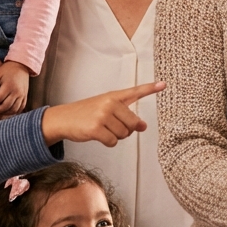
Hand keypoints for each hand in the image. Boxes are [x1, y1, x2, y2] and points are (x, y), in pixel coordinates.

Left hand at [0, 60, 29, 113]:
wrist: (22, 66)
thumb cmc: (8, 69)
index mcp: (9, 85)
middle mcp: (17, 91)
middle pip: (6, 106)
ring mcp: (22, 95)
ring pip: (13, 109)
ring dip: (5, 112)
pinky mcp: (25, 97)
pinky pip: (20, 108)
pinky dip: (14, 112)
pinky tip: (7, 111)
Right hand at [40, 81, 165, 146]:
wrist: (63, 118)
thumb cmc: (86, 114)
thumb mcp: (105, 108)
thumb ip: (125, 115)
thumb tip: (143, 126)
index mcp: (113, 96)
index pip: (135, 91)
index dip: (150, 88)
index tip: (164, 84)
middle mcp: (109, 103)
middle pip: (133, 123)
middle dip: (126, 130)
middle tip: (112, 126)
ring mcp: (102, 115)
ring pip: (123, 134)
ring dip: (115, 136)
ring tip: (102, 129)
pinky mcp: (95, 128)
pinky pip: (113, 142)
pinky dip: (108, 142)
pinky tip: (98, 135)